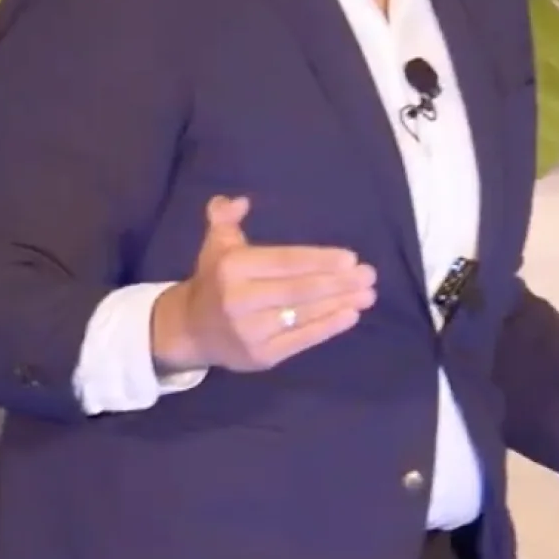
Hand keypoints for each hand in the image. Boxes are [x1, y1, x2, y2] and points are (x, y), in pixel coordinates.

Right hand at [151, 196, 377, 371]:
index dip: (318, 260)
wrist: (189, 331)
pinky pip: (301, 340)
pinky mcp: (262, 356)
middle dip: (338, 283)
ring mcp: (251, 331)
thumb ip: (225, 218)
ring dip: (340, 303)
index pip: (284, 262)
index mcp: (232, 268)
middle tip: (369, 275)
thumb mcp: (216, 245)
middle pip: (299, 290)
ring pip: (304, 315)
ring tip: (368, 294)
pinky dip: (328, 328)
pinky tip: (350, 315)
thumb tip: (240, 202)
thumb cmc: (214, 282)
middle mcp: (240, 300)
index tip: (350, 258)